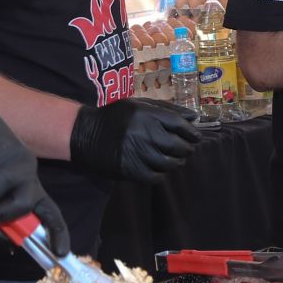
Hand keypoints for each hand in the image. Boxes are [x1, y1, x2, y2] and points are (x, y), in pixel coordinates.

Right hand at [70, 99, 201, 183]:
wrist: (86, 134)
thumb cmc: (116, 117)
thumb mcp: (139, 104)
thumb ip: (166, 109)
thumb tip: (194, 117)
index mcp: (147, 114)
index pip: (179, 124)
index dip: (192, 132)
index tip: (196, 137)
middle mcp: (144, 133)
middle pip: (178, 145)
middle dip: (187, 149)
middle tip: (187, 150)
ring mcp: (137, 152)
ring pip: (169, 163)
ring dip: (177, 163)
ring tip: (176, 160)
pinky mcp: (130, 169)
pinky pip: (156, 177)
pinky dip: (163, 174)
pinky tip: (161, 169)